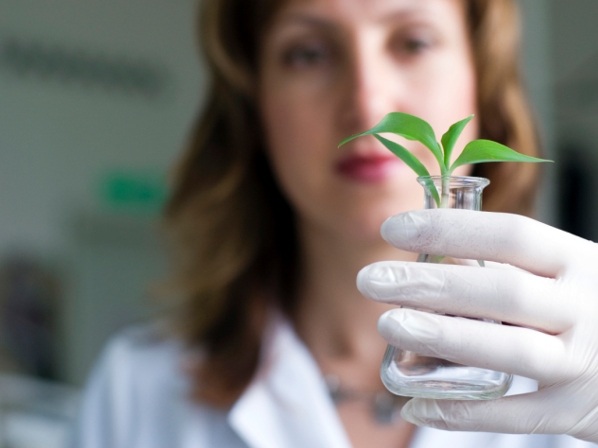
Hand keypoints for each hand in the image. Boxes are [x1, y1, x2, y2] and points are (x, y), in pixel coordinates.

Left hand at [357, 209, 597, 442]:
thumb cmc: (592, 307)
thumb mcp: (568, 274)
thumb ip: (514, 264)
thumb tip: (435, 248)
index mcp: (578, 262)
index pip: (511, 235)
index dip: (449, 230)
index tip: (393, 229)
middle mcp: (585, 308)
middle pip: (503, 292)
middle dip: (432, 285)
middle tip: (371, 280)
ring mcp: (585, 363)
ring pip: (510, 352)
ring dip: (444, 337)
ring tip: (388, 324)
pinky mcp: (578, 411)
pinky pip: (516, 415)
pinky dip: (464, 412)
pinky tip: (417, 403)